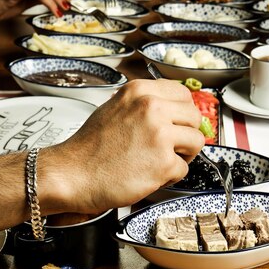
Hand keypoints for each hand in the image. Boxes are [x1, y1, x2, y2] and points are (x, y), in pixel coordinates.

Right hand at [41, 79, 204, 214]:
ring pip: (196, 142)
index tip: (178, 124)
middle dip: (186, 134)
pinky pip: (183, 169)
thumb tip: (173, 110)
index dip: (183, 113)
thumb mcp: (115, 107)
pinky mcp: (164, 163)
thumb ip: (144, 104)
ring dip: (182, 155)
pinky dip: (169, 177)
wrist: (71, 174)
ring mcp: (160, 135)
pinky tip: (149, 175)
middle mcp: (152, 108)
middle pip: (195, 117)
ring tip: (160, 161)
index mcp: (140, 91)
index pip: (183, 94)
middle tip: (170, 147)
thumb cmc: (90, 147)